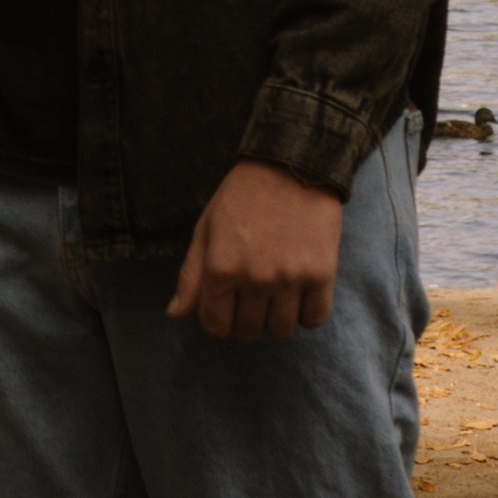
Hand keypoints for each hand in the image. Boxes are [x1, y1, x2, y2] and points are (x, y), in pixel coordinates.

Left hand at [166, 161, 341, 341]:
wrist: (291, 165)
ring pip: (282, 330)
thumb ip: (191, 275)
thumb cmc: (242, 196)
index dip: (218, 319)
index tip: (227, 305)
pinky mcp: (322, 275)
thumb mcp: (206, 228)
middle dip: (247, 319)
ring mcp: (290, 279)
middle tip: (252, 295)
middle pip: (249, 331)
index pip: (215, 325)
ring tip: (277, 293)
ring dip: (277, 317)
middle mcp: (254, 279)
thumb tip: (176, 315)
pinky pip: (314, 319)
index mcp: (221, 268)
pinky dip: (307, 313)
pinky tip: (300, 293)